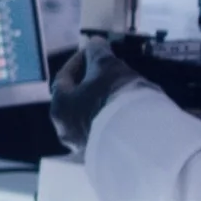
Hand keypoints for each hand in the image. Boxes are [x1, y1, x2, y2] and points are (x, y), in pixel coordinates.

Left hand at [49, 37, 144, 153]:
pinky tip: (129, 112)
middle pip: (76, 100)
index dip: (78, 61)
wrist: (141, 141)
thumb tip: (94, 44)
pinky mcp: (104, 157)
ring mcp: (84, 147)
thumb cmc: (116, 99)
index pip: (64, 78)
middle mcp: (65, 130)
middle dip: (91, 83)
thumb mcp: (107, 67)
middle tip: (108, 71)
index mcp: (59, 107)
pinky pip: (106, 132)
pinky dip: (113, 120)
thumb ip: (98, 53)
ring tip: (122, 90)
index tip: (92, 52)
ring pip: (91, 117)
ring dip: (103, 102)